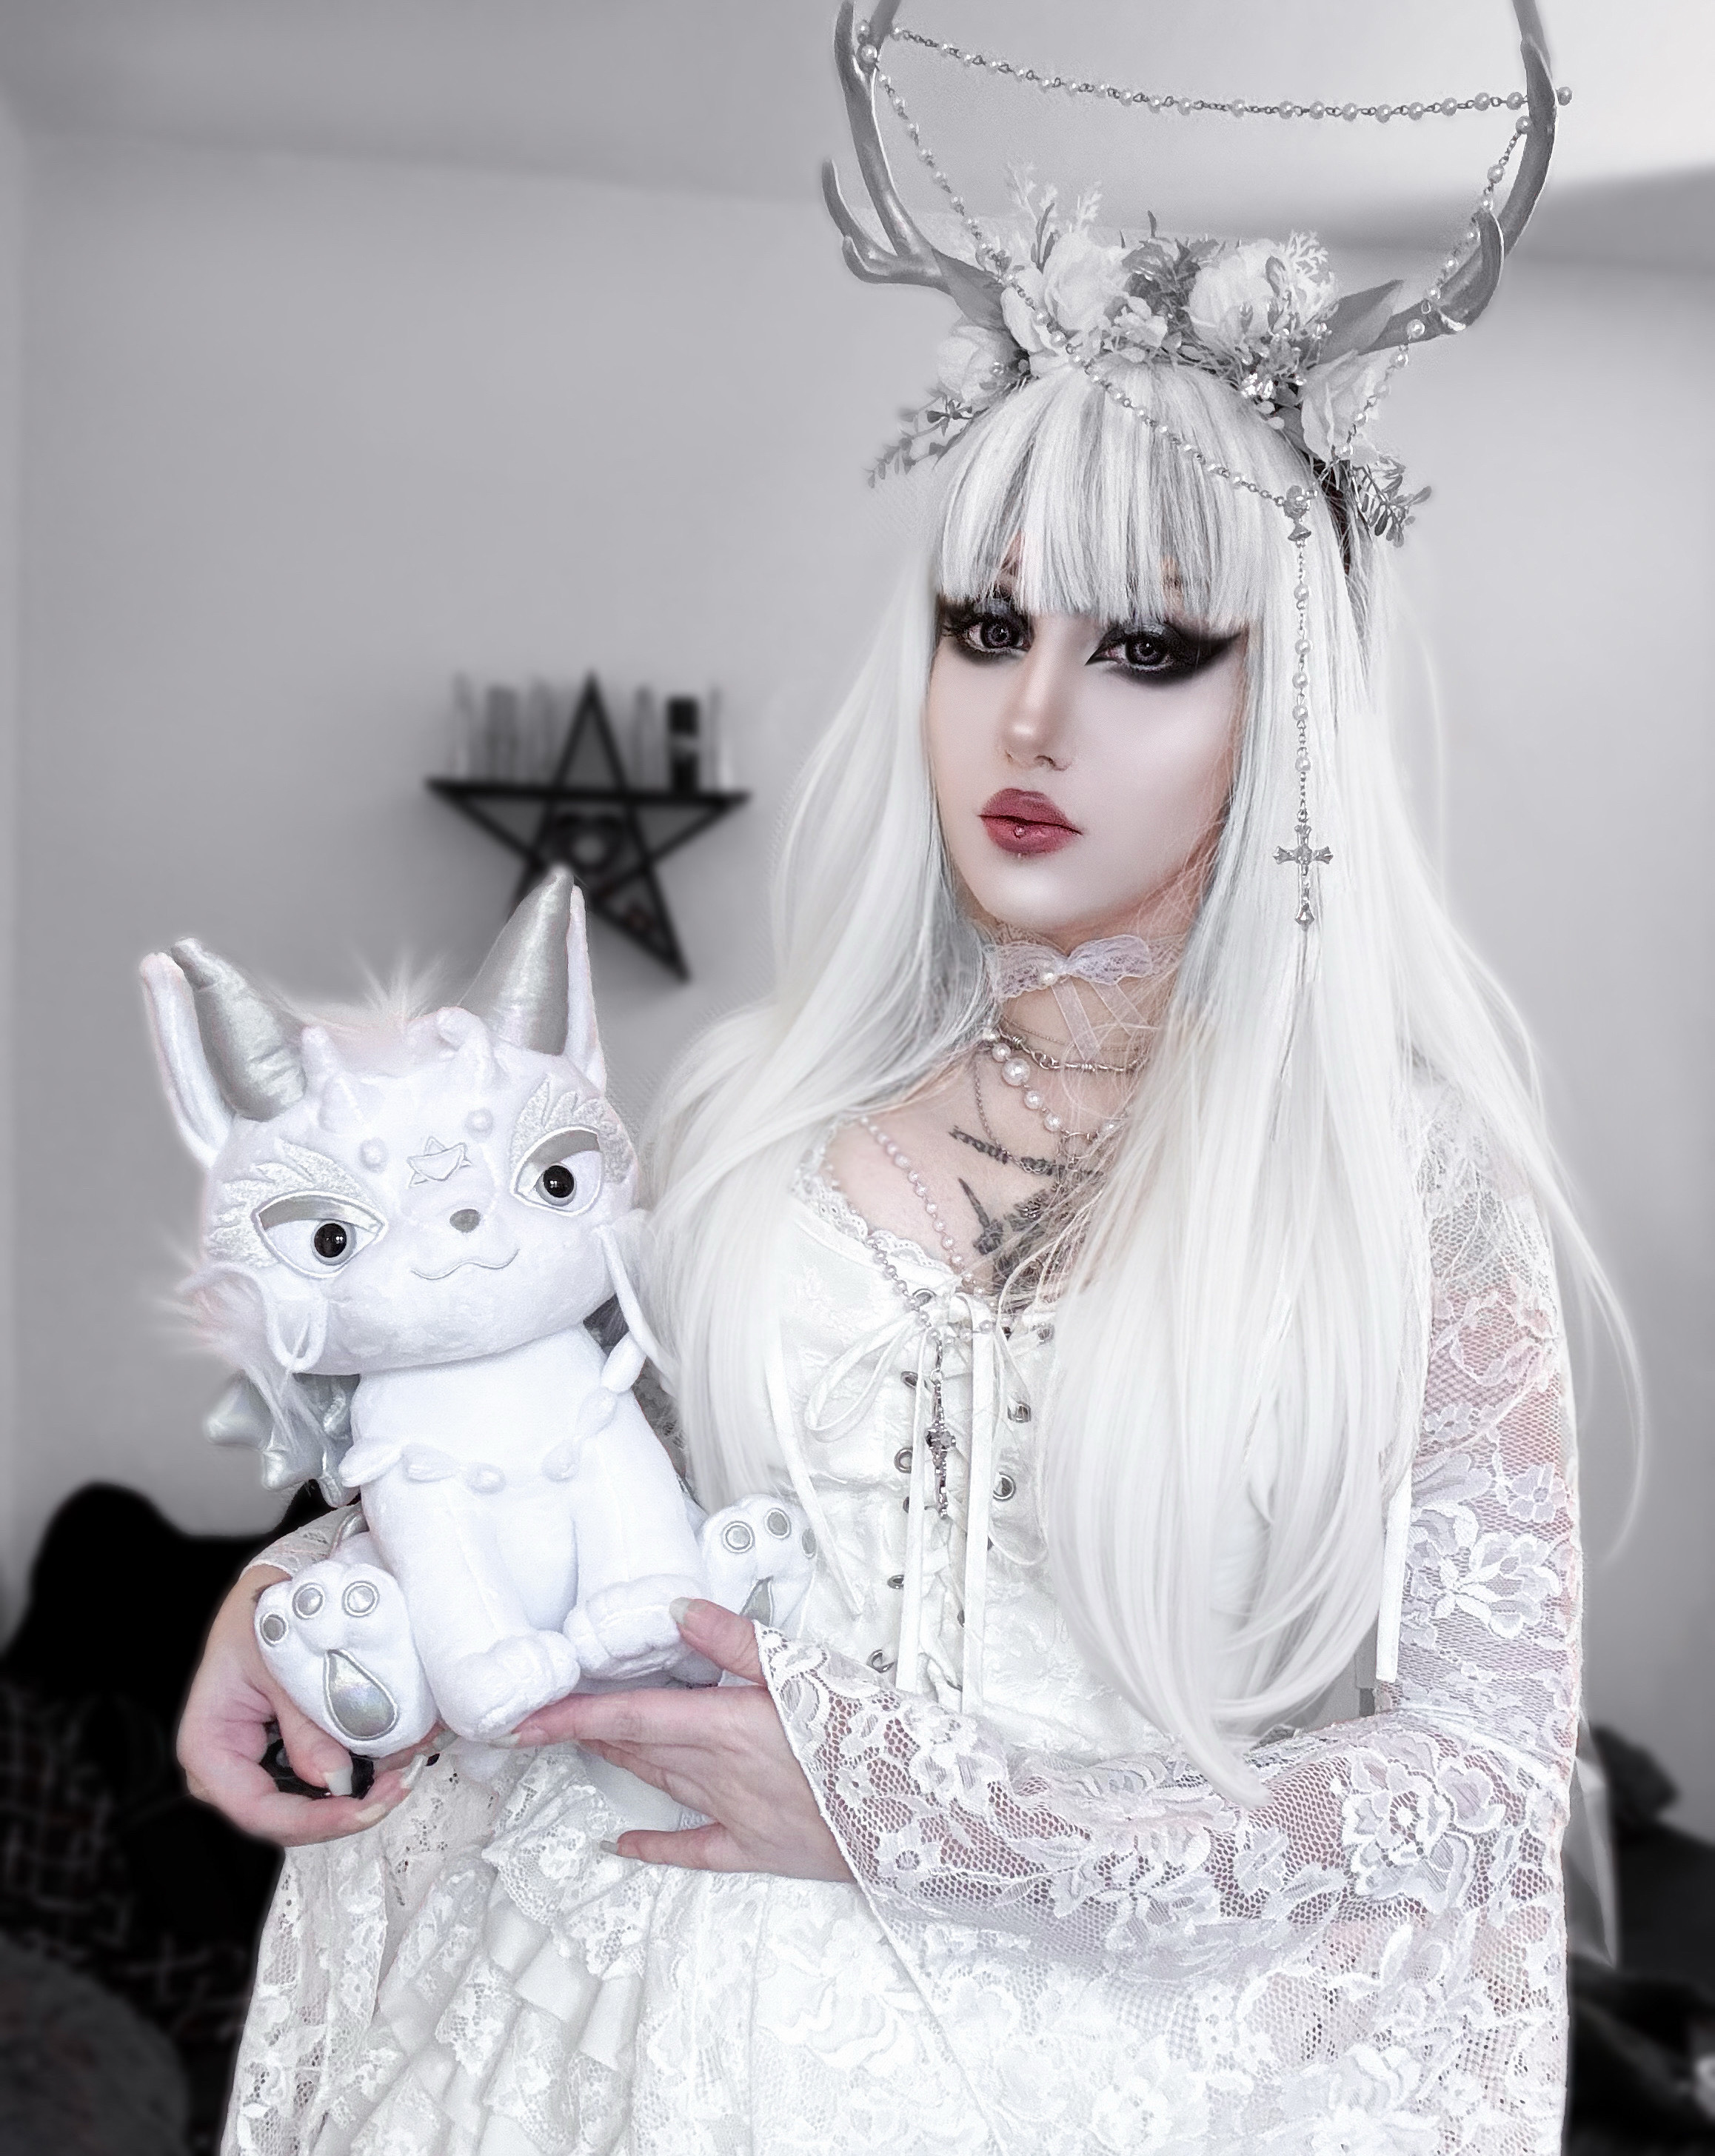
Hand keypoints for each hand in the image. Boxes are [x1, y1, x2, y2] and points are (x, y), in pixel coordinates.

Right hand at [178, 1565, 434, 1847]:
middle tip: (398, 1786)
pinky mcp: (286, 1756)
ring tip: (403, 1768)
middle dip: (345, 1810)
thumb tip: (335, 1779)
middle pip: (286, 1818)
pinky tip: (391, 1758)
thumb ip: (305, 1724)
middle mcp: (229, 1768)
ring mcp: (259, 1766)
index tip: (362, 1808)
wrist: (273, 1592)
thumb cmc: (261, 1618)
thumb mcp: (281, 1662)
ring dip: (359, 1794)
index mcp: (209, 1745)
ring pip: (309, 1805)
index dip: (311, 1821)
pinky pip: (322, 1779)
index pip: (255, 1809)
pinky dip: (358, 1774)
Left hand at [505, 1601, 851, 1881]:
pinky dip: (657, 1845)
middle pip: (638, 1747)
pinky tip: (624, 1845)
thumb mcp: (810, 1671)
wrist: (925, 1817)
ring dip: (619, 1761)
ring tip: (582, 1742)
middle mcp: (719, 1774)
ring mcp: (736, 1815)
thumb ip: (737, 1640)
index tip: (524, 1717)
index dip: (571, 1714)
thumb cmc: (873, 1739)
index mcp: (726, 1727)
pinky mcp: (759, 1848)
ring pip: (661, 1782)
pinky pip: (695, 1847)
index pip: (629, 1715)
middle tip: (540, 1718)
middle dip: (586, 1731)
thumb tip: (676, 1609)